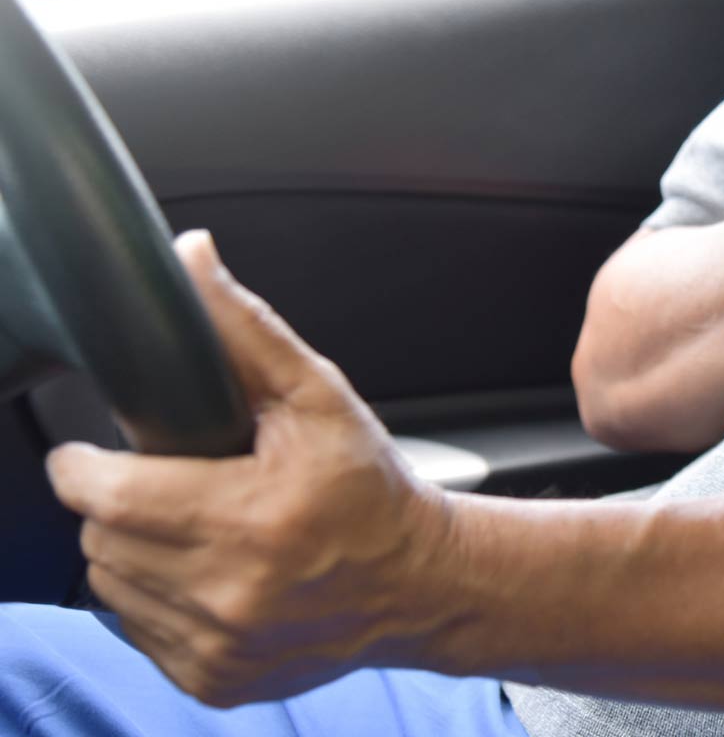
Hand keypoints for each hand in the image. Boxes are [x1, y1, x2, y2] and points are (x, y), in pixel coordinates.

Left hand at [46, 231, 448, 707]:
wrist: (420, 582)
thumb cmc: (371, 486)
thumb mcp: (319, 395)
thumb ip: (245, 328)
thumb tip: (190, 257)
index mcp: (254, 519)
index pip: (106, 496)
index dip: (88, 466)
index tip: (101, 453)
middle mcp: (233, 593)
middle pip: (101, 538)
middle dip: (118, 502)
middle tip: (170, 480)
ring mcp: (220, 646)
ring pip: (111, 586)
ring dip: (132, 549)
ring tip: (189, 522)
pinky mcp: (214, 680)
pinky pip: (137, 629)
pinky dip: (155, 596)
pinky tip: (205, 570)